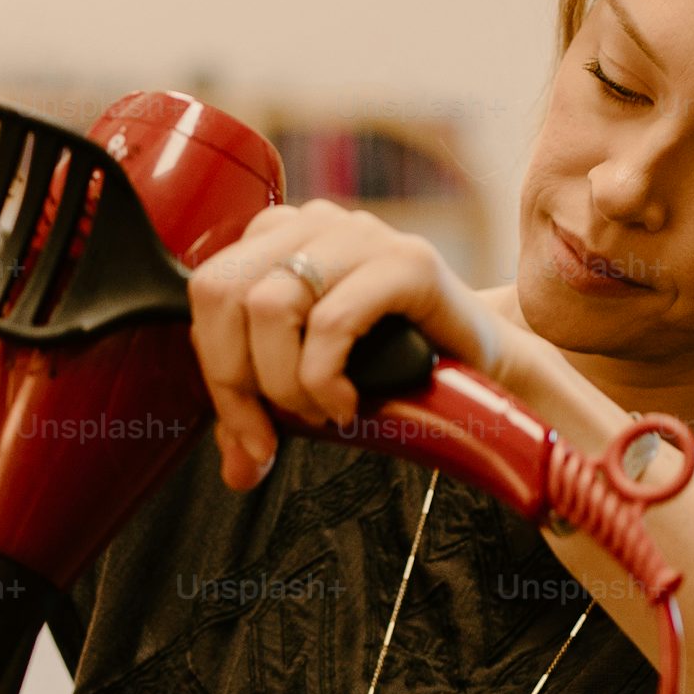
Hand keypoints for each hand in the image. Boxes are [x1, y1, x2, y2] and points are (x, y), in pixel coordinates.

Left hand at [185, 200, 512, 490]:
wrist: (486, 369)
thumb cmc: (393, 369)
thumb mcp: (309, 389)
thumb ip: (262, 415)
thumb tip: (235, 470)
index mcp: (278, 239)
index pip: (207, 293)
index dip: (216, 373)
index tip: (248, 435)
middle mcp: (313, 223)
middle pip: (221, 291)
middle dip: (236, 380)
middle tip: (276, 429)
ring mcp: (362, 234)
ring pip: (269, 305)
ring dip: (285, 382)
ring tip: (321, 411)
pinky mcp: (408, 261)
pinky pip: (331, 321)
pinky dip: (325, 378)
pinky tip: (348, 403)